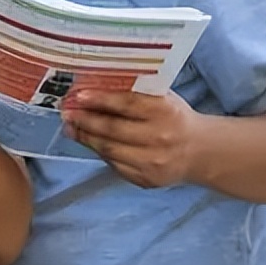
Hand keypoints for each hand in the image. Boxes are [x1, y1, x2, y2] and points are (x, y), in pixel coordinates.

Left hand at [61, 89, 201, 187]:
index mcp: (165, 111)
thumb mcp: (161, 97)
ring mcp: (153, 162)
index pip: (126, 104)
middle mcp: (160, 138)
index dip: (99, 100)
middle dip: (84, 120)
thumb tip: (93, 85)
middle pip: (112, 129)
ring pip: (109, 150)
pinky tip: (89, 142)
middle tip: (66, 112)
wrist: (199, 151)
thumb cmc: (174, 117)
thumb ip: (134, 92)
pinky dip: (99, 152)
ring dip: (85, 137)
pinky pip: (114, 165)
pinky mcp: (147, 180)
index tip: (78, 95)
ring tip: (71, 127)